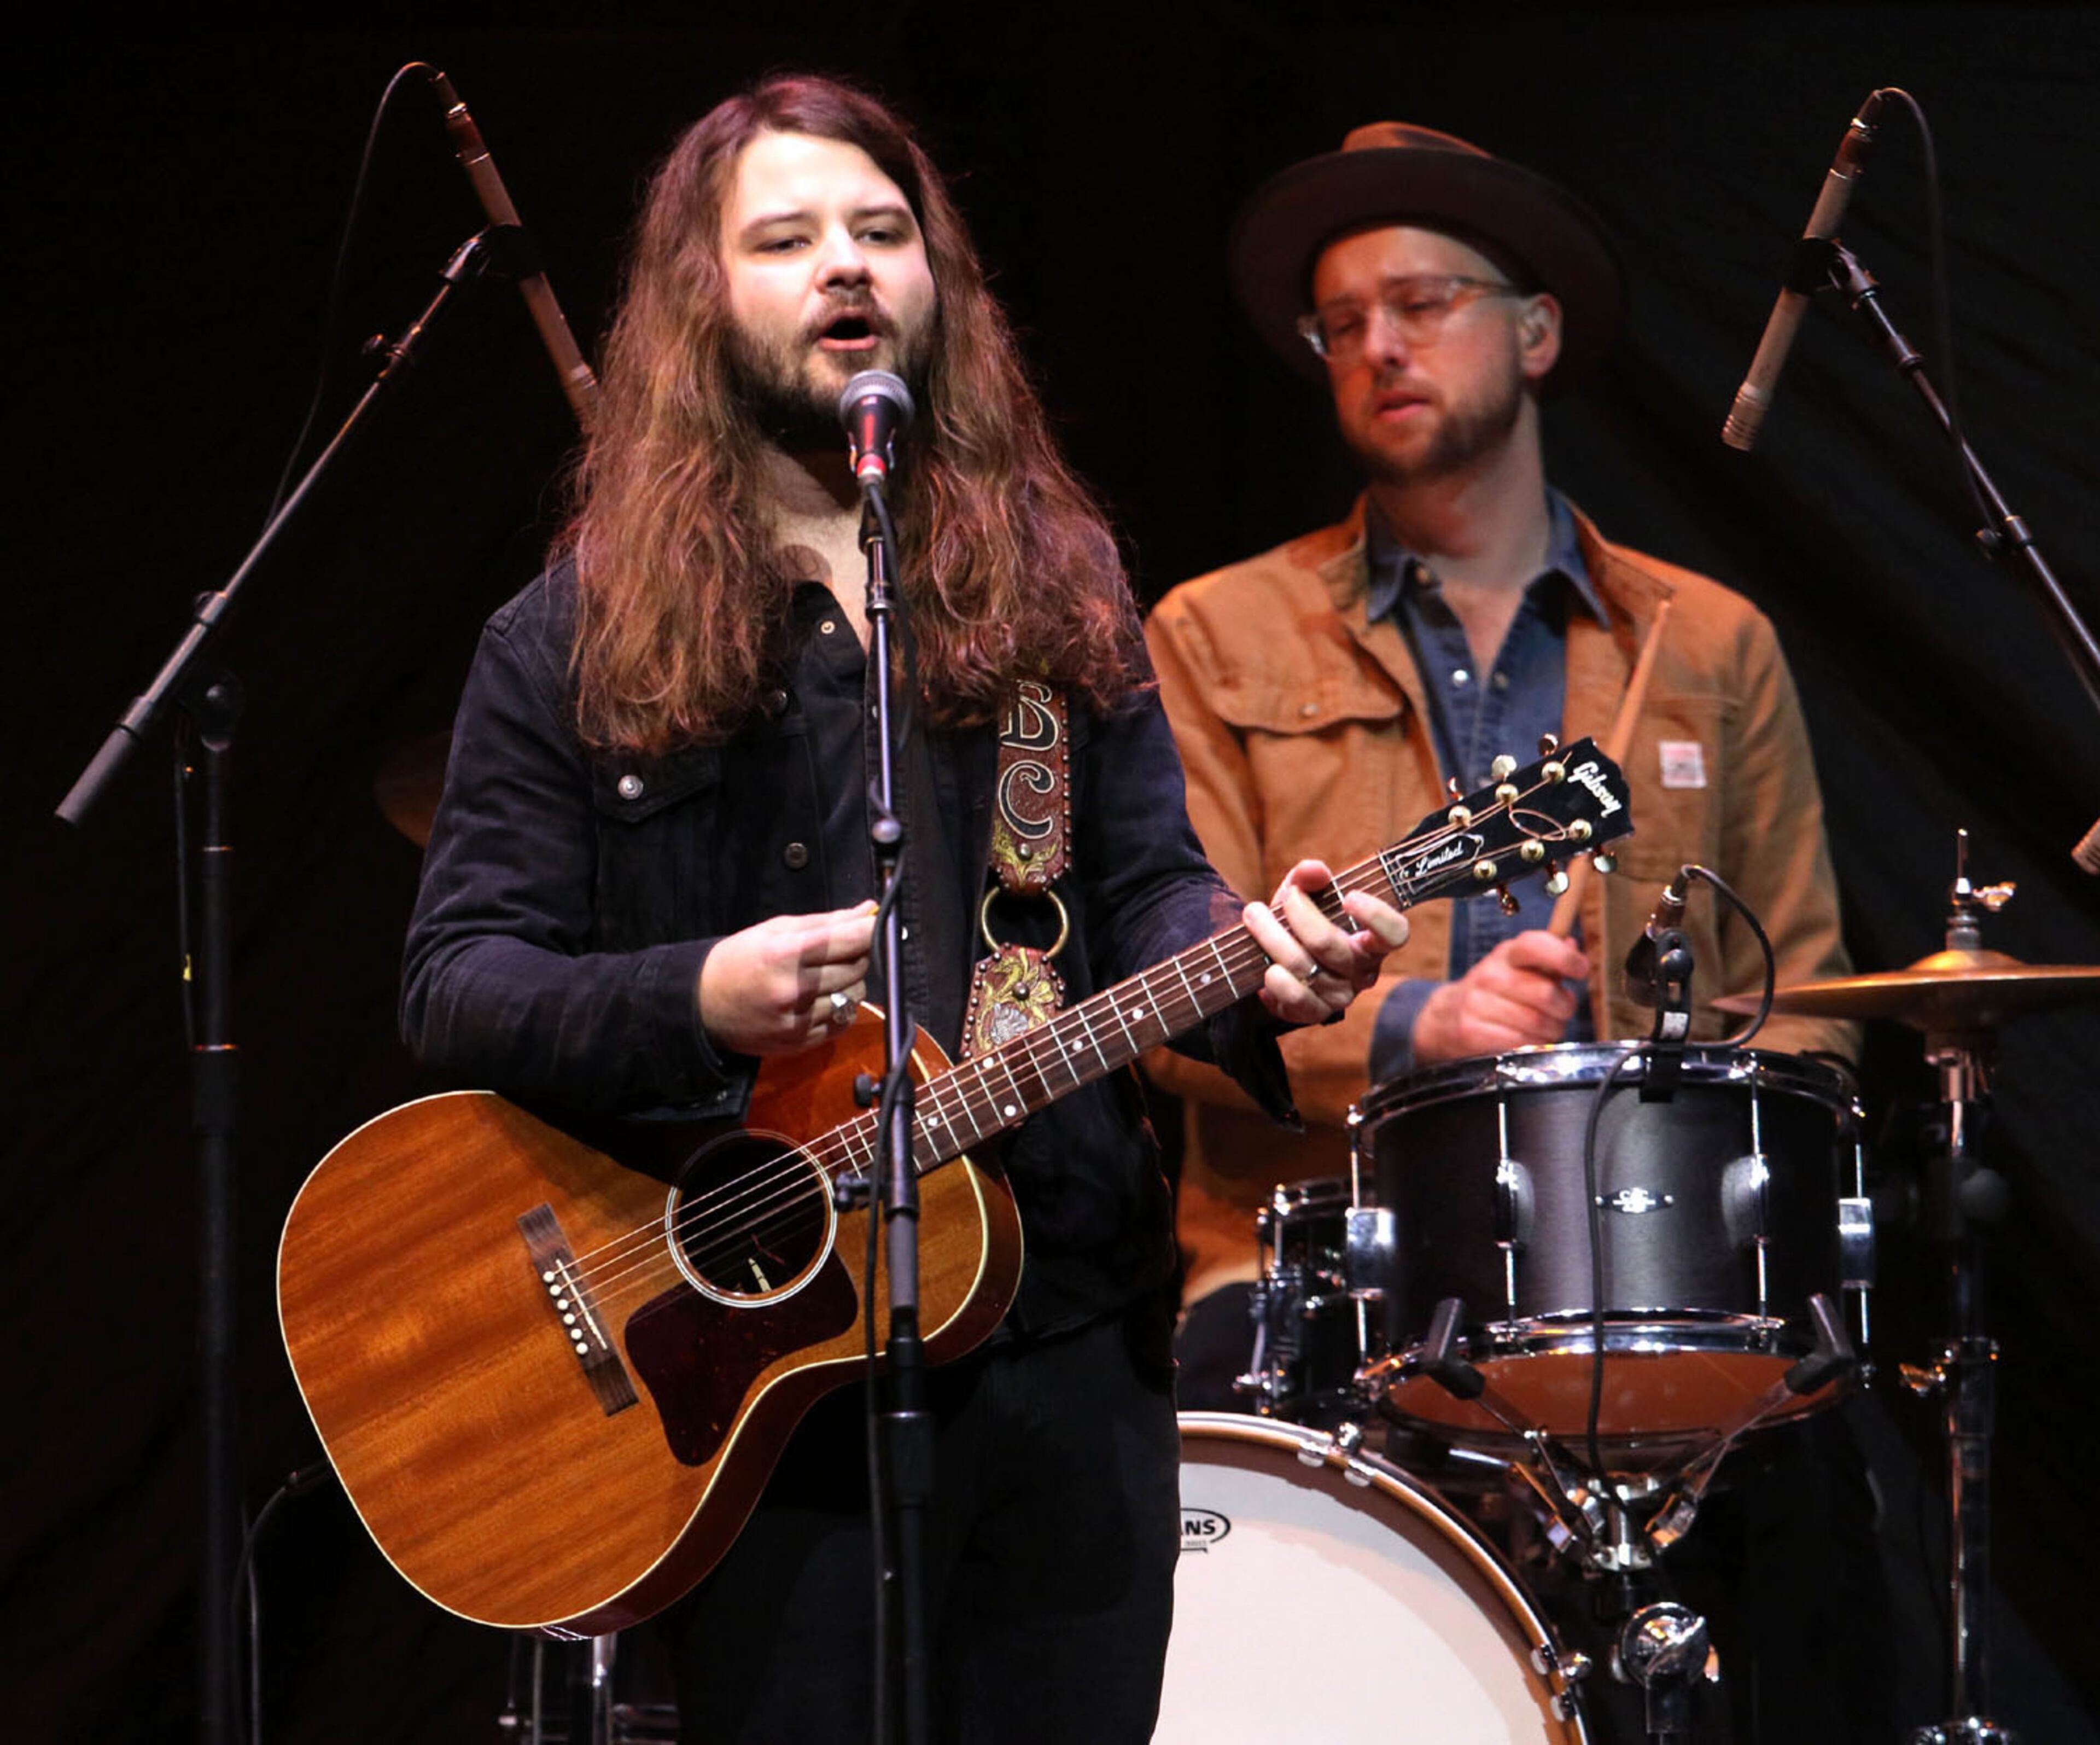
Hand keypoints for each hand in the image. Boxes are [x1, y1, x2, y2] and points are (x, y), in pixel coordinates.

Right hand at [697, 901, 875, 1056]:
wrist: (702, 1005)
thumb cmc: (740, 960)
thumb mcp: (776, 930)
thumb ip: (827, 922)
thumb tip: (868, 911)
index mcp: (786, 954)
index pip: (850, 939)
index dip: (870, 930)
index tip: (875, 925)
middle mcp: (794, 989)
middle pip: (857, 968)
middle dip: (857, 955)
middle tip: (842, 950)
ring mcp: (798, 1020)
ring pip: (855, 997)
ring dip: (850, 984)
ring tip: (827, 977)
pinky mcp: (800, 1042)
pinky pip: (842, 1023)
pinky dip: (841, 1009)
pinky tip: (822, 1000)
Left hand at [1245, 859, 1410, 1025]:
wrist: (1283, 964)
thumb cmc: (1302, 923)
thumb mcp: (1305, 895)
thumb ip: (1309, 878)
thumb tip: (1314, 870)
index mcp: (1372, 942)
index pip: (1394, 933)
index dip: (1376, 915)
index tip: (1348, 896)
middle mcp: (1362, 972)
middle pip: (1327, 943)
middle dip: (1296, 914)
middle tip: (1279, 898)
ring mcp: (1340, 996)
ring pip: (1301, 966)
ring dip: (1270, 937)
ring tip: (1253, 917)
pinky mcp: (1316, 1013)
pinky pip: (1293, 998)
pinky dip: (1274, 980)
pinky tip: (1265, 968)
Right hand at [1411, 928, 1590, 1064]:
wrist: (1444, 1019)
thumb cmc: (1493, 993)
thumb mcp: (1516, 968)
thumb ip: (1546, 958)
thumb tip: (1571, 943)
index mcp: (1506, 955)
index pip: (1536, 946)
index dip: (1565, 957)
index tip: (1580, 970)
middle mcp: (1490, 975)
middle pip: (1546, 993)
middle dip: (1564, 1007)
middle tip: (1560, 1011)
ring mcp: (1477, 1004)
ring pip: (1538, 1023)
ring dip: (1550, 1030)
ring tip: (1543, 1028)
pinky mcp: (1471, 1031)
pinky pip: (1521, 1043)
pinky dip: (1532, 1045)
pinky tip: (1527, 1041)